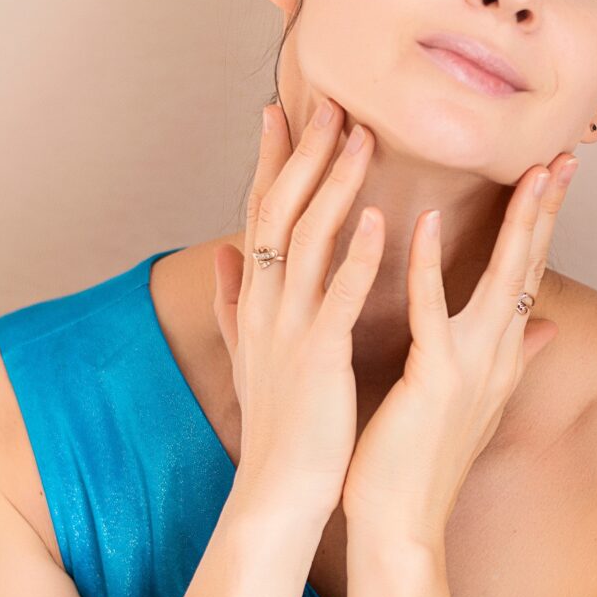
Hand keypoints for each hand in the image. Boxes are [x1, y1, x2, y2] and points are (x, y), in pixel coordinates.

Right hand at [212, 96, 383, 533]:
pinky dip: (354, 258)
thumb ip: (232, 302)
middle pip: (280, 212)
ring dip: (334, 186)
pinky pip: (337, 298)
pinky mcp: (320, 358)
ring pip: (308, 240)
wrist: (278, 493)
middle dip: (304, 155)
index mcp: (256, 302)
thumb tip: (220, 257)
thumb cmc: (278, 428)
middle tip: (330, 103)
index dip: (269, 163)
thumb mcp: (248, 355)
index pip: (259, 216)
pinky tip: (375, 220)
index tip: (280, 112)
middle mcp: (265, 305)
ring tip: (359, 138)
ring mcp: (290, 329)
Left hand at [339, 153, 576, 545]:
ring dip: (516, 225)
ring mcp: (470, 369)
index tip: (556, 172)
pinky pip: (433, 312)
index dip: (544, 225)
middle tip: (565, 153)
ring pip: (502, 282)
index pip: (528, 276)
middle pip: (530, 269)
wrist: (398, 528)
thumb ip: (513, 358)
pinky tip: (429, 222)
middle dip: (548, 210)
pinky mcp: (433, 381)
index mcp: (497, 359)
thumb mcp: (472, 404)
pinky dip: (432, 266)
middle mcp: (495, 359)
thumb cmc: (417, 465)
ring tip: (528, 172)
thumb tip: (548, 327)